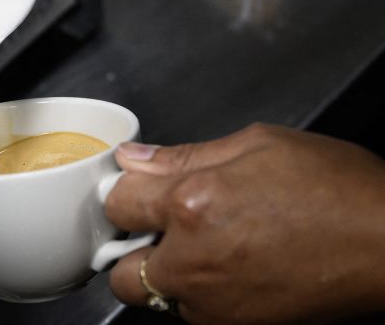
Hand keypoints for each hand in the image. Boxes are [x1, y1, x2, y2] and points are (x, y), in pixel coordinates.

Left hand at [105, 123, 384, 323]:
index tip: (138, 192)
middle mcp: (194, 261)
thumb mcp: (257, 144)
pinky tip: (232, 267)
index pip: (116, 204)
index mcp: (193, 204)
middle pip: (120, 270)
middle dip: (131, 249)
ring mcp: (216, 303)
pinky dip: (200, 295)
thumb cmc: (336, 189)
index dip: (125, 194)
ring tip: (207, 246)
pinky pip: (194, 315)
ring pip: (157, 297)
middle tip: (160, 229)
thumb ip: (183, 156)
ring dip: (166, 274)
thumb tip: (134, 158)